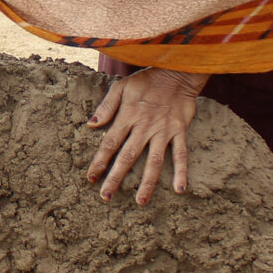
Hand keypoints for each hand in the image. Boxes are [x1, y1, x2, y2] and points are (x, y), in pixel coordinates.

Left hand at [85, 69, 208, 204]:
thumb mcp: (122, 87)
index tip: (91, 178)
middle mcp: (144, 127)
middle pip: (127, 156)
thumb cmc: (146, 80)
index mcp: (127, 116)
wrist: (176, 72)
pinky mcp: (179, 131)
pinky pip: (181, 154)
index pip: (109, 143)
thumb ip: (107, 106)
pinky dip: (181, 171)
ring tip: (140, 201)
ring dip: (147, 182)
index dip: (99, 161)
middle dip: (116, 177)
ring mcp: (163, 130)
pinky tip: (180, 189)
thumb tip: (91, 124)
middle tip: (106, 196)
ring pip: (154, 161)